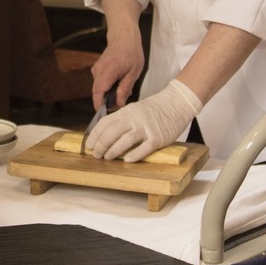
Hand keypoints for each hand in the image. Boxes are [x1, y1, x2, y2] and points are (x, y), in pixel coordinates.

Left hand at [85, 79, 201, 161]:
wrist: (176, 104)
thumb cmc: (153, 110)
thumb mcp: (134, 110)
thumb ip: (122, 120)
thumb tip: (105, 135)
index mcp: (126, 112)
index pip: (105, 123)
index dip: (95, 135)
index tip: (89, 145)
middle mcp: (134, 119)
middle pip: (112, 133)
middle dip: (101, 145)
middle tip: (96, 155)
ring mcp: (146, 128)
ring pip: (125, 141)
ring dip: (113, 151)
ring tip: (107, 158)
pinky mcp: (158, 138)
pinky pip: (144, 148)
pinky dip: (134, 155)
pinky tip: (127, 160)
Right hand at [91, 38, 143, 109]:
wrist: (124, 37)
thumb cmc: (132, 53)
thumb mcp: (133, 73)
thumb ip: (125, 89)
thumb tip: (118, 104)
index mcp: (108, 71)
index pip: (99, 92)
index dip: (100, 105)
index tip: (106, 113)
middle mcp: (98, 70)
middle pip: (97, 92)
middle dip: (104, 102)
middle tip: (117, 106)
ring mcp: (96, 69)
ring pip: (98, 88)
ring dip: (106, 94)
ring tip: (119, 94)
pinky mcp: (97, 69)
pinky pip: (99, 82)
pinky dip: (105, 88)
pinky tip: (116, 85)